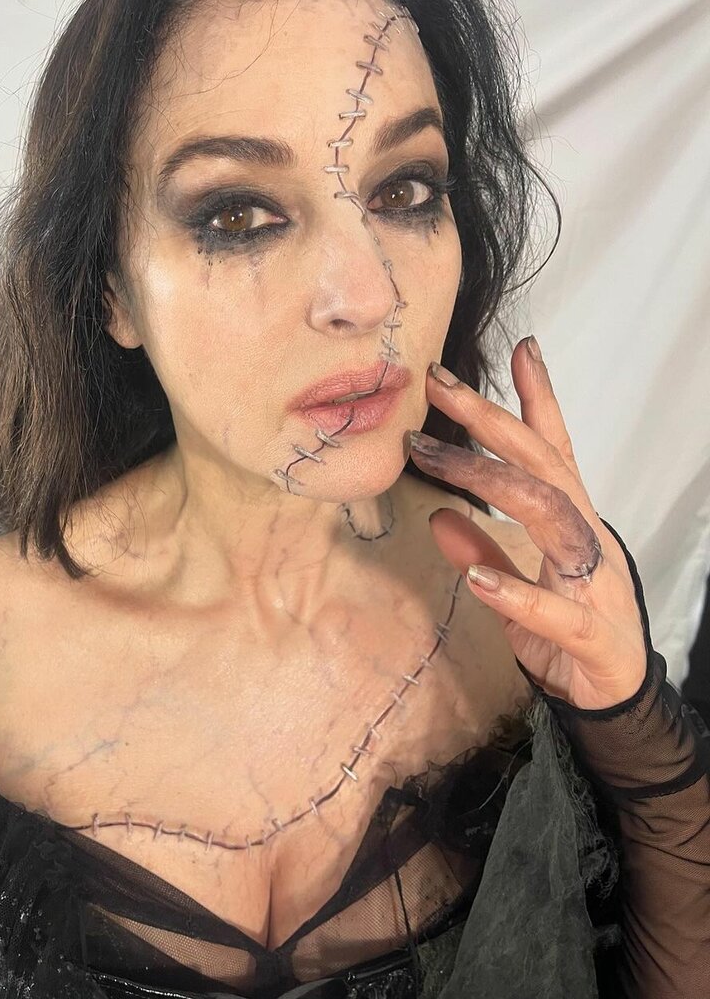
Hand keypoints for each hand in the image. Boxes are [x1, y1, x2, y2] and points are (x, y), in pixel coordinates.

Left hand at [406, 336, 646, 710]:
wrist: (614, 699)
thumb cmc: (565, 632)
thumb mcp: (513, 585)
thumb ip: (481, 548)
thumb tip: (437, 514)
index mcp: (570, 521)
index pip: (553, 450)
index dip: (537, 400)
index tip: (520, 348)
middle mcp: (586, 538)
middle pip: (541, 466)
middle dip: (490, 420)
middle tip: (439, 383)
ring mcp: (593, 582)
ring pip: (551, 516)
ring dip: (490, 483)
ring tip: (434, 459)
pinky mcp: (590, 633)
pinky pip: (554, 609)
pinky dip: (515, 591)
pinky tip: (475, 578)